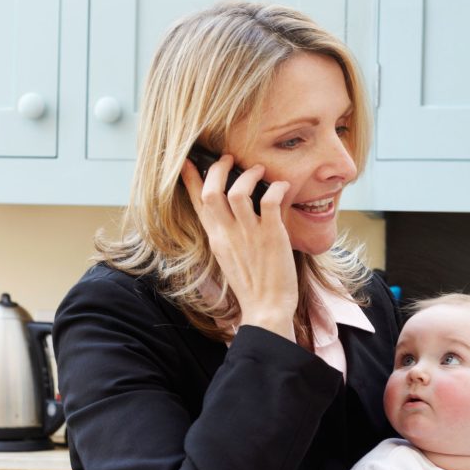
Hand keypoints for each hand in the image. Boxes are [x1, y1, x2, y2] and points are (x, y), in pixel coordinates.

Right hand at [180, 155, 295, 339]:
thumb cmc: (253, 286)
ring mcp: (249, 235)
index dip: (192, 179)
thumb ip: (229, 235)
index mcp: (216, 239)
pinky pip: (269, 202)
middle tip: (230, 159)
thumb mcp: (231, 258)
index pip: (198, 203)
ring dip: (248, 176)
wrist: (266, 309)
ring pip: (238, 192)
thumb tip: (235, 213)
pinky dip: (276, 189)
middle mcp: (228, 234)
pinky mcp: (271, 236)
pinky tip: (282, 187)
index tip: (187, 162)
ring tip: (258, 171)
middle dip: (218, 169)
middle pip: (212, 192)